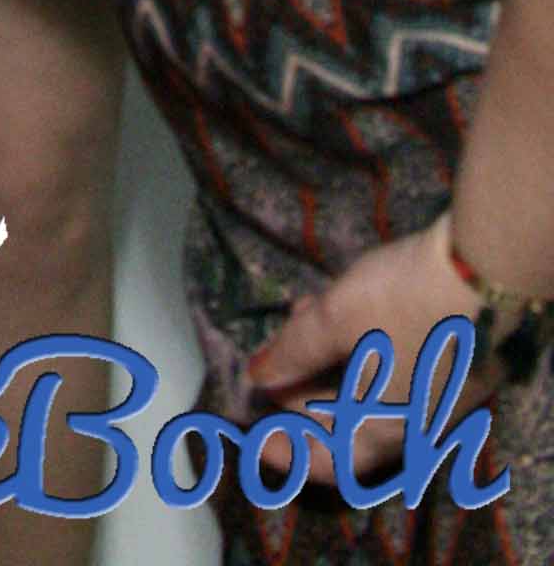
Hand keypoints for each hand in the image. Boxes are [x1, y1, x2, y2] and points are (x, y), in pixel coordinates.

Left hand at [245, 212, 473, 485]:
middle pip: (344, 426)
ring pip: (366, 394)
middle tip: (267, 361)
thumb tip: (256, 378)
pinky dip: (357, 353)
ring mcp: (435, 399)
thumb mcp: (335, 318)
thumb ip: (291, 352)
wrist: (484, 270)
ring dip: (326, 364)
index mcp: (384, 431)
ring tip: (300, 317)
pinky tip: (336, 310)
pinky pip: (391, 375)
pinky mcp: (450, 368)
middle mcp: (414, 427)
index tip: (250, 427)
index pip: (328, 464)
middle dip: (300, 393)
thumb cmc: (401, 301)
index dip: (286, 451)